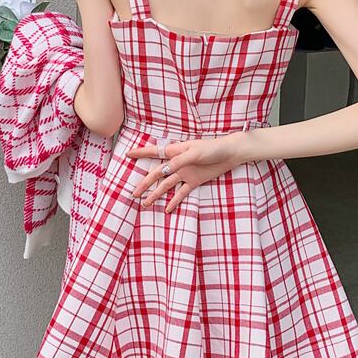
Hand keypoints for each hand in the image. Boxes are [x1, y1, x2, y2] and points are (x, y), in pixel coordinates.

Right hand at [125, 132, 249, 212]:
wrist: (230, 154)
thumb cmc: (213, 148)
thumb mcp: (196, 152)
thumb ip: (179, 161)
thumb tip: (164, 170)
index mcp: (176, 151)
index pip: (154, 152)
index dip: (141, 153)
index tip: (127, 154)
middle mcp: (177, 163)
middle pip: (157, 174)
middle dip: (145, 183)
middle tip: (134, 193)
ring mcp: (185, 173)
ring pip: (166, 185)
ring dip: (156, 194)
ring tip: (145, 203)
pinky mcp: (194, 181)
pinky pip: (182, 193)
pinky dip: (174, 201)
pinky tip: (167, 209)